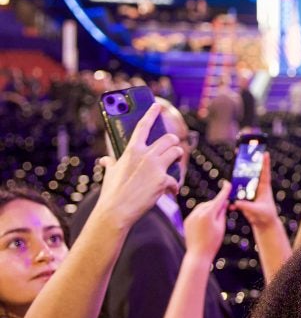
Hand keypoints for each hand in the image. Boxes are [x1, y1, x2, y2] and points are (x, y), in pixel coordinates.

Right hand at [93, 104, 181, 229]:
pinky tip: (170, 192)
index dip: (151, 114)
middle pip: (169, 139)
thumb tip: (106, 160)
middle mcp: (145, 155)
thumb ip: (112, 163)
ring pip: (177, 152)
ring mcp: (155, 167)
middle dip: (173, 143)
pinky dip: (174, 186)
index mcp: (132, 150)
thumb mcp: (110, 173)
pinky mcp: (163, 180)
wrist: (116, 211)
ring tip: (174, 164)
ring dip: (178, 157)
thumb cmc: (111, 193)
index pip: (143, 126)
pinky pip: (175, 179)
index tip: (157, 106)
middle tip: (172, 148)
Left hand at [184, 182, 230, 261]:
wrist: (198, 254)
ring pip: (203, 207)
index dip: (224, 191)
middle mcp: (198, 213)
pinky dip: (202, 214)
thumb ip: (222, 213)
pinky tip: (206, 222)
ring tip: (215, 219)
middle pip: (210, 203)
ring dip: (209, 208)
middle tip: (225, 209)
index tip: (227, 183)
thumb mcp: (221, 226)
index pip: (218, 199)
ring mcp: (191, 217)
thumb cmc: (213, 242)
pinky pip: (196, 213)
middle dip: (217, 204)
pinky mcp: (187, 221)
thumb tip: (223, 203)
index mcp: (208, 214)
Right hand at [230, 152, 278, 229]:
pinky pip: (236, 196)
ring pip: (241, 183)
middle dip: (246, 164)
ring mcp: (250, 193)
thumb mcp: (258, 211)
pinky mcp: (244, 199)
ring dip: (235, 180)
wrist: (264, 224)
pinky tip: (231, 205)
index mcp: (264, 188)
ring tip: (230, 174)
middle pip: (250, 174)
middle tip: (240, 152)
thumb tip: (236, 201)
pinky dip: (232, 200)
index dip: (265, 163)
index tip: (265, 152)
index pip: (265, 173)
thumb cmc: (266, 216)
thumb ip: (247, 206)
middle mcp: (257, 188)